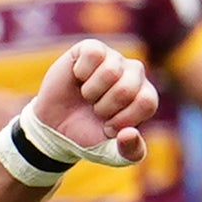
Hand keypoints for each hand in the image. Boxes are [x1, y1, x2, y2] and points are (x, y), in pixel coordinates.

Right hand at [34, 41, 155, 162]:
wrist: (55, 127)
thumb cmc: (88, 136)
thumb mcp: (110, 153)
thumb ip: (129, 152)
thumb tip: (130, 133)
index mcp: (145, 96)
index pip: (147, 102)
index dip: (123, 119)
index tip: (109, 126)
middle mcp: (134, 73)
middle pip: (127, 87)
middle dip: (105, 107)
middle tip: (96, 110)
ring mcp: (113, 58)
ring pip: (110, 70)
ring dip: (92, 91)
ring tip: (88, 96)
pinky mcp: (91, 48)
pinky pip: (93, 53)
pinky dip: (81, 72)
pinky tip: (79, 78)